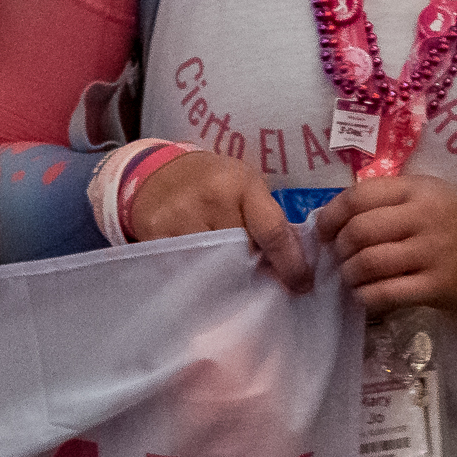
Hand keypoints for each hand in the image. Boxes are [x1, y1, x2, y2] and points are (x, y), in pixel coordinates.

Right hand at [125, 151, 314, 292]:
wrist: (158, 171)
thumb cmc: (213, 180)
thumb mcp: (246, 185)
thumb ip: (269, 220)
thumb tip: (294, 265)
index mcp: (240, 185)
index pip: (272, 233)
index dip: (290, 265)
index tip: (301, 285)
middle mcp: (210, 201)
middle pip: (244, 257)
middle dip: (257, 272)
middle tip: (263, 281)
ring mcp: (179, 220)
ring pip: (215, 270)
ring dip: (228, 279)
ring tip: (231, 277)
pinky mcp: (156, 238)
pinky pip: (187, 272)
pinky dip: (199, 278)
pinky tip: (203, 273)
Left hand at [313, 176, 456, 316]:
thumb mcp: (431, 197)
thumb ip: (391, 200)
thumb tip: (336, 215)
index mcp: (419, 190)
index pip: (359, 196)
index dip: (331, 215)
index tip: (323, 231)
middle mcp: (425, 217)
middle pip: (359, 231)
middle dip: (338, 248)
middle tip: (340, 257)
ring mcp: (432, 253)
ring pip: (368, 263)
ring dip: (350, 274)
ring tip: (352, 277)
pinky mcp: (437, 287)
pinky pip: (386, 294)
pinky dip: (366, 297)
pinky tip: (366, 295)